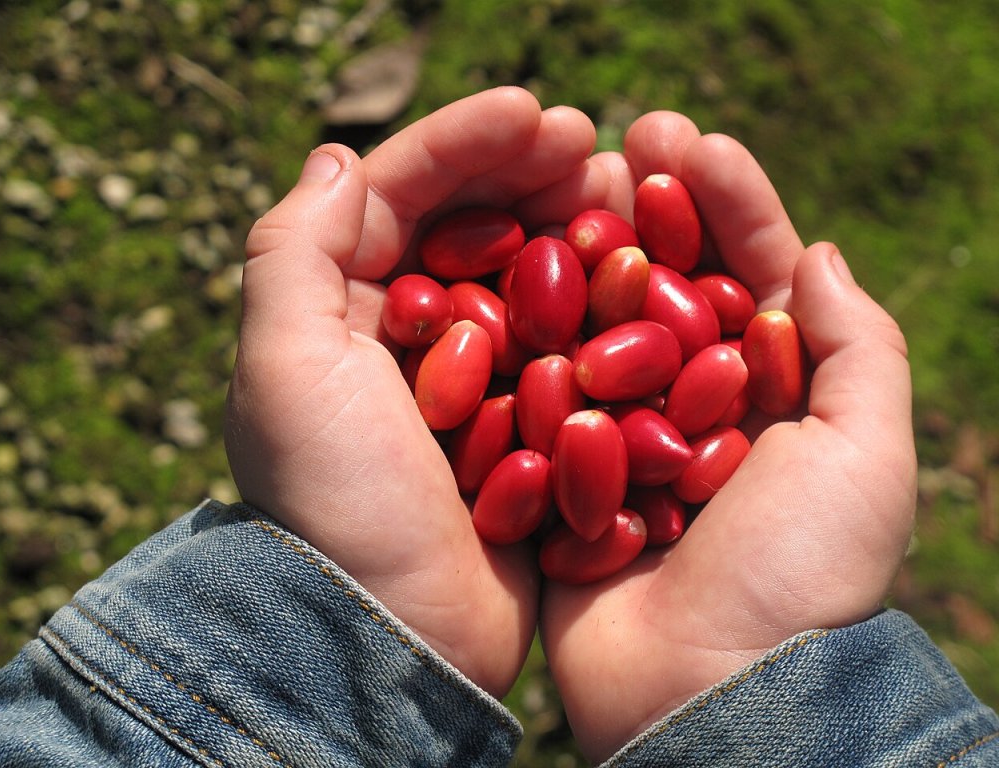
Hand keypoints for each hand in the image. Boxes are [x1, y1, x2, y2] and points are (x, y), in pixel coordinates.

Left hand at [224, 87, 596, 697]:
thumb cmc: (334, 499)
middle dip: (530, 175)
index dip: (466, 143)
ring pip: (529, 280)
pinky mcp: (525, 428)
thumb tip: (337, 155)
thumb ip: (295, 250)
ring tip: (626, 194)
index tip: (540, 111)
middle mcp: (407, 339)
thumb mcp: (283, 366)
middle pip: (474, 227)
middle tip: (595, 145)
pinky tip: (642, 277)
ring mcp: (473, 384)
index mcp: (344, 312)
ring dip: (575, 230)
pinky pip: (568, 346)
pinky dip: (602, 308)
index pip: (401, 197)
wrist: (392, 635)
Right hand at [539, 113, 918, 761]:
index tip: (686, 138)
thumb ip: (855, 350)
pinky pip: (540, 392)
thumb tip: (817, 253)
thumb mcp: (864, 456)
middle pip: (666, 283)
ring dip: (581, 250)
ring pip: (597, 323)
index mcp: (768, 394)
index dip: (726, 200)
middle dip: (648, 206)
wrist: (706, 693)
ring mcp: (620, 437)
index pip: (746, 273)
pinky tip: (502, 273)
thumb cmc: (798, 577)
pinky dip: (525, 334)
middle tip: (617, 134)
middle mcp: (690, 406)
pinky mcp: (559, 475)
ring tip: (562, 184)